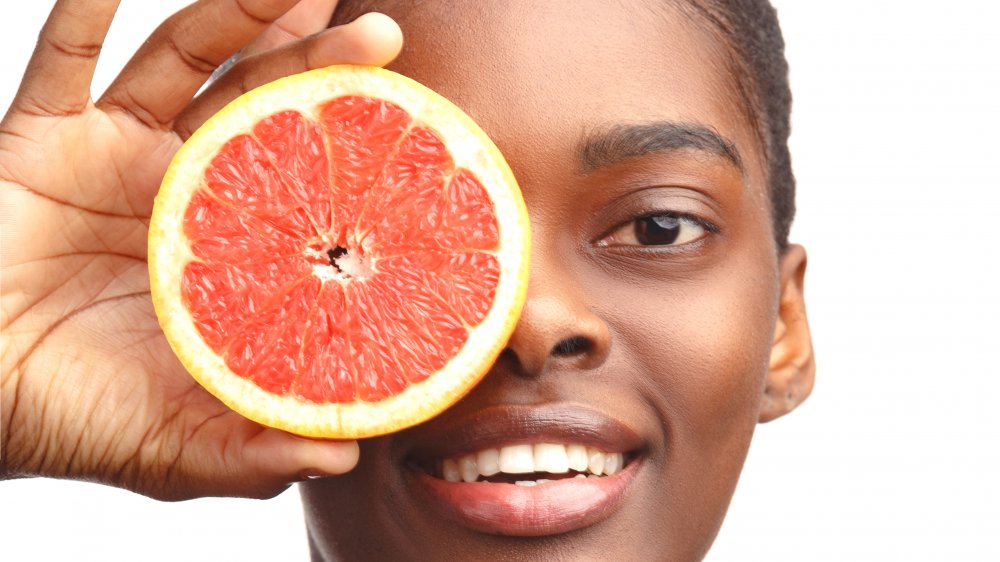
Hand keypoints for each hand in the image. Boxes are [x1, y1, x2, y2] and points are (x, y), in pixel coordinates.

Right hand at [0, 0, 401, 499]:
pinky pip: (62, 57)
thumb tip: (345, 453)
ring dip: (237, 14)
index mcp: (225, 250)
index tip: (418, 123)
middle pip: (262, 105)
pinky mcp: (37, 137)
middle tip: (384, 31)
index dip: (356, 151)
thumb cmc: (68, 419)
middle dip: (320, 64)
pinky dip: (86, 8)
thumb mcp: (175, 445)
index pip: (306, 184)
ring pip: (182, 63)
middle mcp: (181, 188)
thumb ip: (253, 449)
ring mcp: (112, 154)